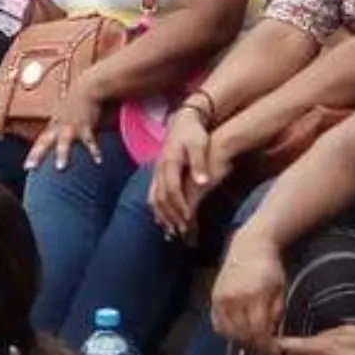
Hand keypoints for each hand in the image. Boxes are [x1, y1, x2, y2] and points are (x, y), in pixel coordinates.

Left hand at [23, 81, 103, 170]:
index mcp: (53, 126)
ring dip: (62, 154)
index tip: (26, 168)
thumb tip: (54, 141)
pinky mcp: (86, 126)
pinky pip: (89, 141)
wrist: (87, 89)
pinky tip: (98, 161)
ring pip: (64, 142)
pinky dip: (94, 151)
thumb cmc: (75, 104)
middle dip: (36, 155)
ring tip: (60, 168)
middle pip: (44, 142)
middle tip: (29, 168)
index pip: (40, 142)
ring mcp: (71, 126)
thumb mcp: (63, 115)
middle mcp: (58, 127)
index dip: (33, 154)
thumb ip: (59, 128)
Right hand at [149, 107, 211, 240]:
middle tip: (178, 233)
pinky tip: (160, 218)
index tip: (187, 221)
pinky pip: (152, 194)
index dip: (179, 207)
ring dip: (161, 216)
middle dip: (169, 217)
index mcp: (169, 163)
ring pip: (154, 198)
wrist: (182, 120)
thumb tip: (202, 182)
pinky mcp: (157, 173)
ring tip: (168, 232)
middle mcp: (159, 170)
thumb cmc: (193, 132)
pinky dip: (155, 209)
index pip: (172, 190)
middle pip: (161, 198)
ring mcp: (156, 172)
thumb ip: (198, 163)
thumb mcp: (199, 144)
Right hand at [212, 234, 286, 354]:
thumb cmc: (269, 268)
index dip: (268, 346)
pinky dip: (227, 333)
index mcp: (255, 296)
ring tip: (253, 343)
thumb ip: (275, 312)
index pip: (259, 330)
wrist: (248, 248)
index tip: (276, 353)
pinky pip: (217, 324)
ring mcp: (221, 299)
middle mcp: (235, 299)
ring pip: (228, 332)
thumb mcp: (280, 289)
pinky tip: (238, 333)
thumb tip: (271, 334)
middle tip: (266, 351)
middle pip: (242, 334)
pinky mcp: (214, 298)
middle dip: (256, 347)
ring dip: (241, 342)